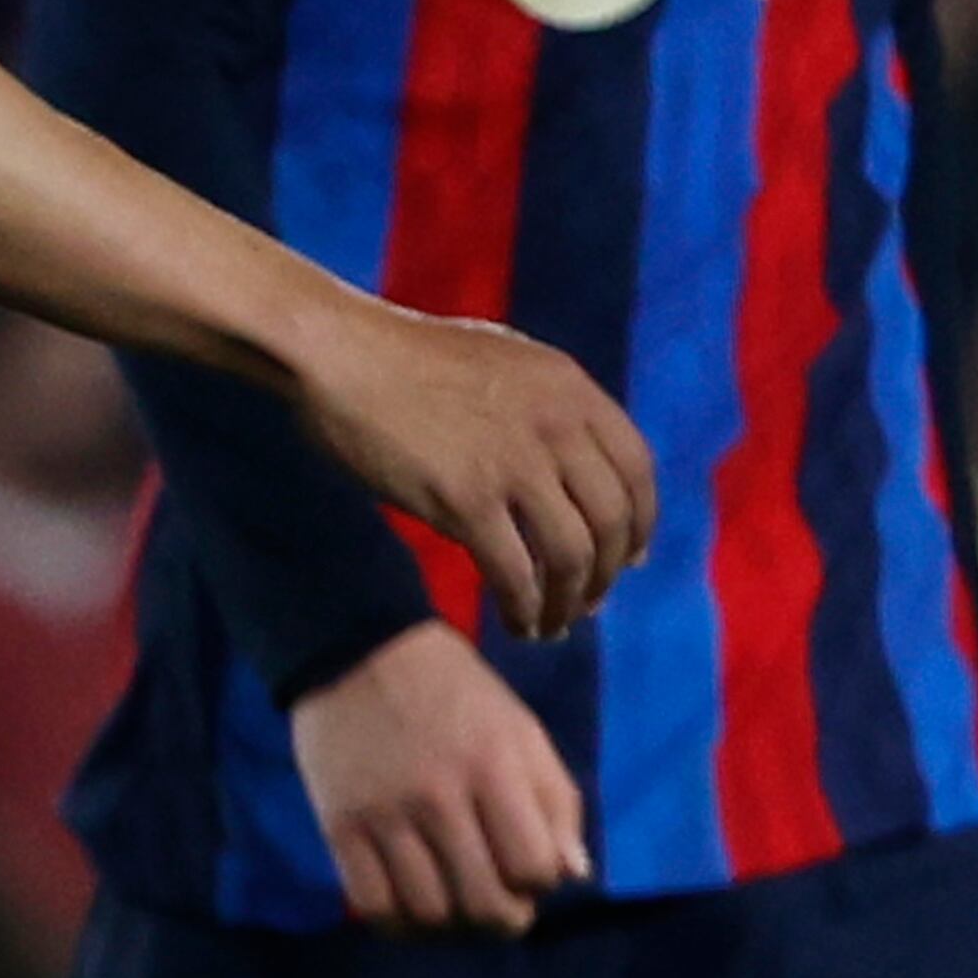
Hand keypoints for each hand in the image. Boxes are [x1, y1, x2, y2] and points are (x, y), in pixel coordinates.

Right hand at [289, 622, 589, 934]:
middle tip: (495, 899)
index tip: (525, 866)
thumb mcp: (520, 728)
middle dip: (503, 917)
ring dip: (452, 925)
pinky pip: (372, 906)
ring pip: (430, 914)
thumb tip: (572, 876)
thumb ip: (557, 799)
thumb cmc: (453, 690)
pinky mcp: (338, 824)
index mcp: (493, 766)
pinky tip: (409, 907)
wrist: (357, 645)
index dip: (539, 882)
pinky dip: (398, 924)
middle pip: (485, 904)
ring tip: (453, 902)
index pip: (535, 870)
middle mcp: (438, 795)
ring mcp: (384, 813)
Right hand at [290, 298, 650, 639]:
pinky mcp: (465, 497)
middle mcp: (553, 422)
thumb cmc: (404, 359)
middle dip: (606, 574)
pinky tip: (518, 623)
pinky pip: (516, 574)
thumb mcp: (502, 362)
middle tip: (586, 602)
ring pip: (572, 556)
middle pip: (612, 521)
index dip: (640, 524)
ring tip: (551, 624)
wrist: (336, 352)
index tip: (629, 559)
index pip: (637, 468)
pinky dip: (525, 610)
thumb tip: (580, 476)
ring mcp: (511, 461)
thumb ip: (549, 408)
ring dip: (568, 603)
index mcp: (567, 385)